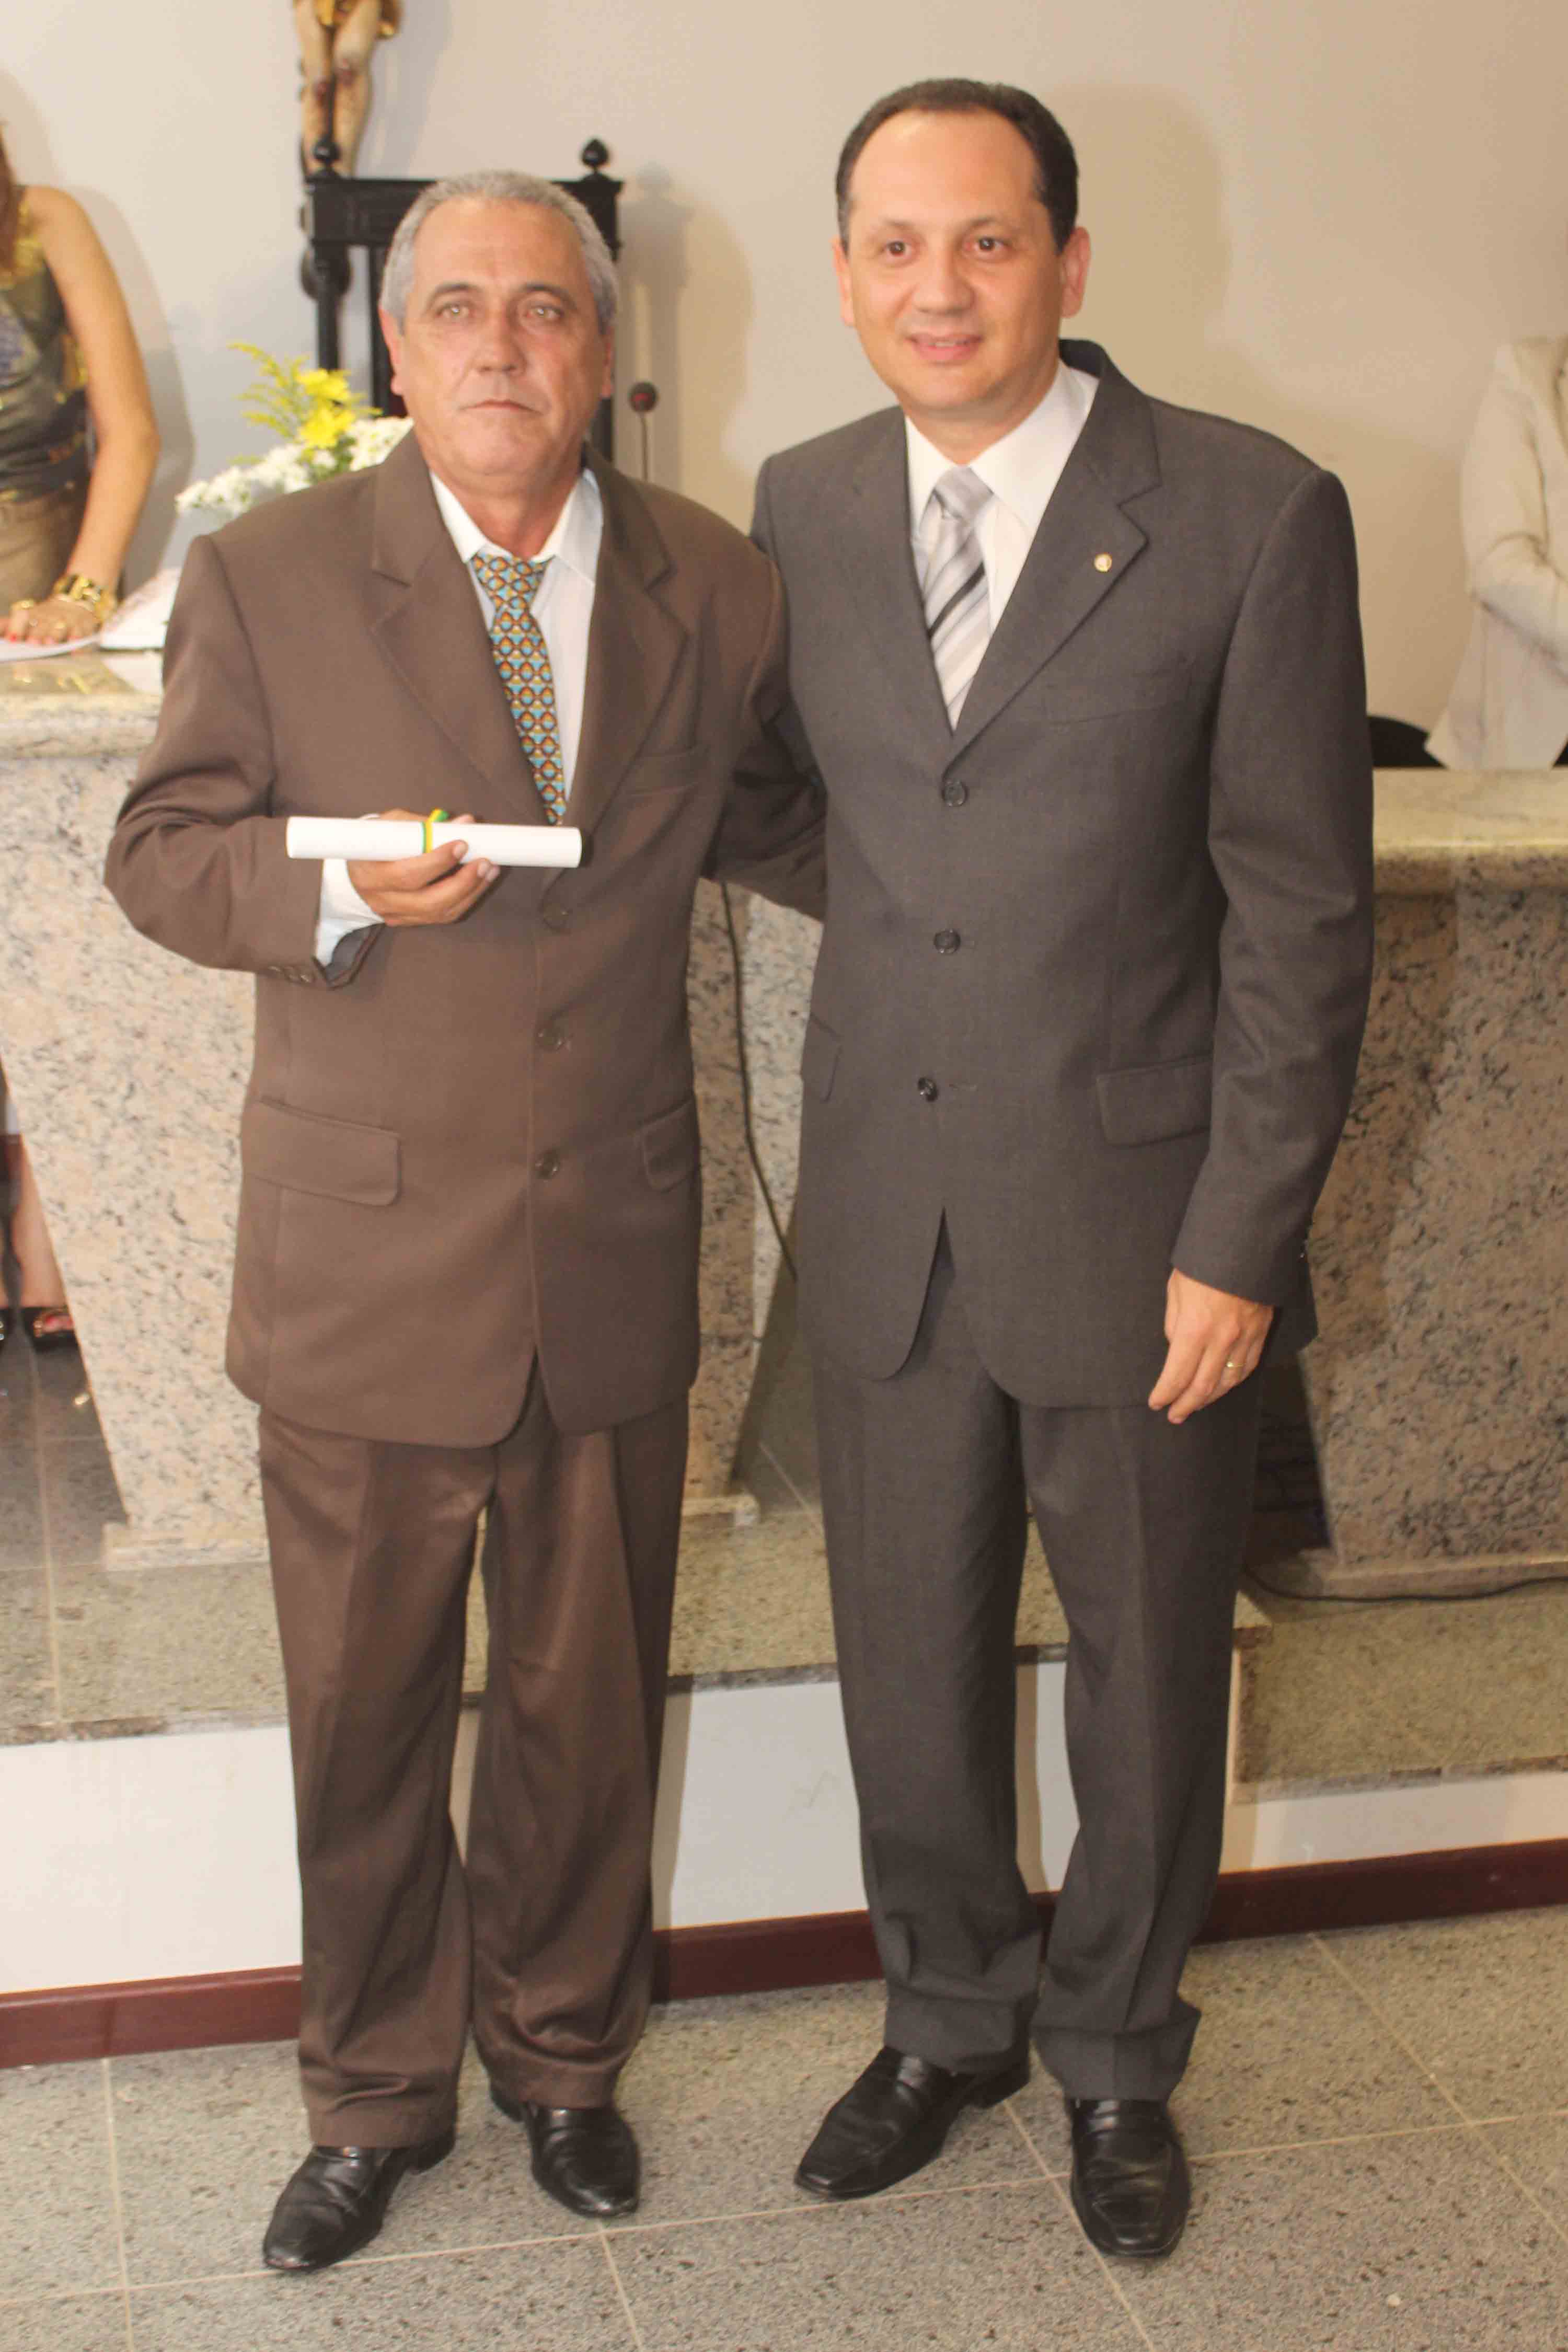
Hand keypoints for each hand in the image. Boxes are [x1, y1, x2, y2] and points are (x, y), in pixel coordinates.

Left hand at [6, 593, 99, 644]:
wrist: (76, 599)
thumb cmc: (47, 616)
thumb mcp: (28, 616)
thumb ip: (8, 625)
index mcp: (32, 615)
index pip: (21, 618)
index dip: (15, 628)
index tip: (10, 639)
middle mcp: (48, 616)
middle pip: (41, 624)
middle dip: (36, 633)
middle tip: (31, 644)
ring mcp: (65, 620)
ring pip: (59, 627)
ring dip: (54, 635)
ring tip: (50, 643)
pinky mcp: (82, 624)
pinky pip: (80, 631)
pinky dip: (77, 638)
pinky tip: (74, 645)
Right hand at [347, 810, 499, 925]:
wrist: (359, 868)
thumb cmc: (378, 840)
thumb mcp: (392, 824)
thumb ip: (425, 825)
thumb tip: (465, 823)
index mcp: (369, 872)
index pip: (406, 874)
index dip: (437, 862)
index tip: (462, 844)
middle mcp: (380, 900)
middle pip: (428, 901)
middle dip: (462, 882)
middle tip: (484, 862)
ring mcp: (395, 915)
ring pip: (439, 912)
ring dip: (471, 891)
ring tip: (489, 869)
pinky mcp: (408, 921)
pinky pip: (442, 916)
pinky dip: (464, 899)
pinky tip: (479, 882)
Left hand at [1147, 1269, 1272, 1424]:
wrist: (1246, 1243)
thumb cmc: (1203, 1263)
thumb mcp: (1176, 1290)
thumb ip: (1174, 1324)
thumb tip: (1175, 1349)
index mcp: (1195, 1329)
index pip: (1177, 1375)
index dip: (1165, 1393)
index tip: (1156, 1402)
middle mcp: (1222, 1340)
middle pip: (1202, 1387)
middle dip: (1185, 1405)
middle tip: (1174, 1415)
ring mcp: (1245, 1338)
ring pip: (1227, 1382)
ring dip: (1209, 1399)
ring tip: (1195, 1406)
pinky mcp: (1260, 1332)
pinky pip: (1248, 1367)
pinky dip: (1233, 1382)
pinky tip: (1223, 1387)